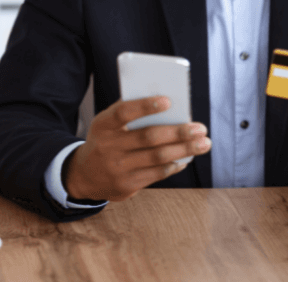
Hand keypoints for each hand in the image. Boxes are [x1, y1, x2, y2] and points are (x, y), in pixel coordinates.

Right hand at [64, 96, 210, 201]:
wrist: (83, 176)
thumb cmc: (105, 140)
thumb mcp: (107, 124)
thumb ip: (130, 114)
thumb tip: (169, 106)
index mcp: (103, 126)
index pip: (123, 113)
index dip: (145, 106)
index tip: (169, 101)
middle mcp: (109, 148)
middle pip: (149, 138)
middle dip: (178, 132)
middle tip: (200, 128)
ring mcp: (118, 169)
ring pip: (158, 158)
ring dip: (185, 150)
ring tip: (204, 143)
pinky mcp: (127, 186)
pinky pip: (157, 174)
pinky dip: (175, 165)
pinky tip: (187, 157)